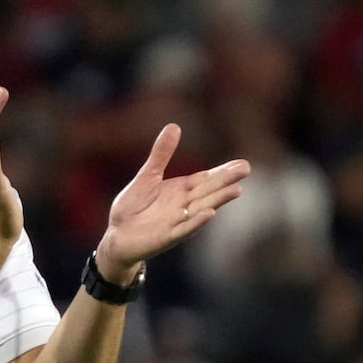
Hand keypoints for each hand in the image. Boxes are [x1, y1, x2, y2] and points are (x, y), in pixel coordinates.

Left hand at [97, 124, 249, 280]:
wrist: (116, 235)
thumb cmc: (133, 206)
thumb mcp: (148, 175)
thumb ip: (162, 154)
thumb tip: (174, 125)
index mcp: (181, 190)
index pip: (206, 179)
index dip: (223, 171)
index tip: (242, 163)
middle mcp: (184, 205)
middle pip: (208, 191)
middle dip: (226, 181)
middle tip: (246, 169)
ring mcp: (177, 222)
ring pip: (201, 208)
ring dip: (218, 200)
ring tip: (236, 190)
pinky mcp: (167, 237)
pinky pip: (184, 229)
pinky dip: (196, 222)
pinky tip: (210, 214)